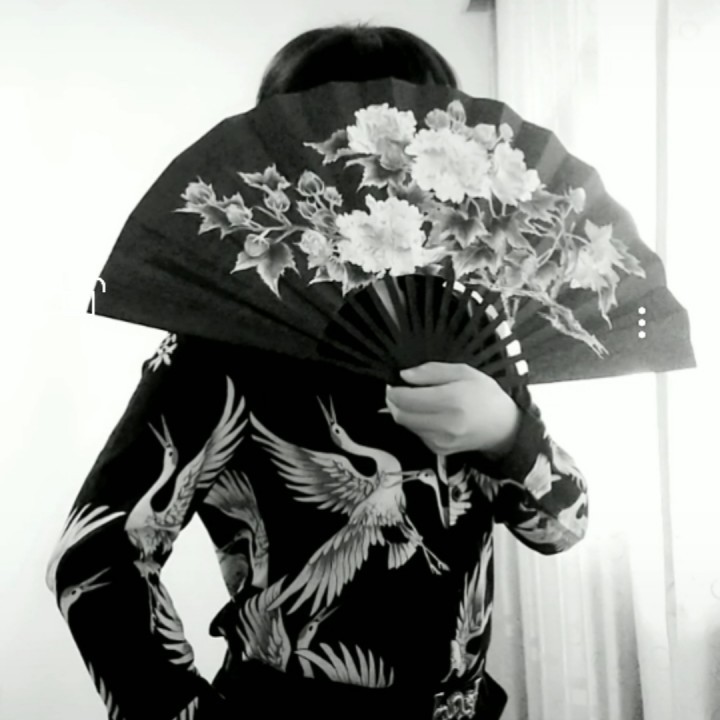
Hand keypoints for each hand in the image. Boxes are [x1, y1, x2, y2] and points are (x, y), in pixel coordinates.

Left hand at [385, 362, 520, 456]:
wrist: (503, 427)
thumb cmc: (485, 395)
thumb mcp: (463, 372)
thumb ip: (432, 371)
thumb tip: (404, 375)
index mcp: (451, 400)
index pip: (406, 399)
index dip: (394, 390)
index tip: (394, 382)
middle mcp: (444, 424)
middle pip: (401, 415)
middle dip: (394, 402)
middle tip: (398, 390)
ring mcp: (441, 441)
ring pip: (407, 425)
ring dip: (404, 412)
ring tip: (415, 400)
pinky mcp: (439, 450)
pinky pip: (417, 434)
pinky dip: (415, 422)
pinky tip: (428, 414)